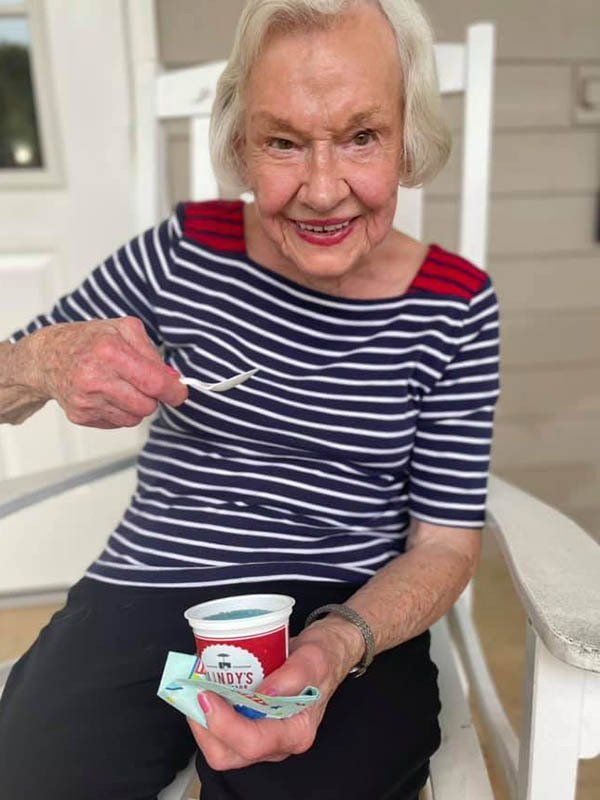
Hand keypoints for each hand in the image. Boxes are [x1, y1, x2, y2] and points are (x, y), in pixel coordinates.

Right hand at [15, 317, 186, 428]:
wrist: (46, 357)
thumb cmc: (88, 340)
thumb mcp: (124, 330)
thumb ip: (152, 354)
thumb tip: (173, 379)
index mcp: (110, 351)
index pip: (154, 382)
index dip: (174, 391)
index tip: (180, 392)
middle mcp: (95, 378)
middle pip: (147, 406)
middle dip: (152, 397)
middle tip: (142, 383)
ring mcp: (86, 400)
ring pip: (133, 418)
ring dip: (135, 405)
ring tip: (121, 387)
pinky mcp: (80, 415)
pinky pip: (117, 423)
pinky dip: (119, 411)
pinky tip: (107, 395)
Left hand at [188, 617, 363, 769]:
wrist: (328, 652)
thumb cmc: (324, 656)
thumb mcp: (313, 658)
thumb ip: (292, 676)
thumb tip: (263, 693)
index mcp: (296, 731)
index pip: (253, 743)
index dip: (224, 725)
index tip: (207, 696)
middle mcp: (279, 742)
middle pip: (229, 754)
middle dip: (204, 728)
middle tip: (195, 693)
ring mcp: (264, 735)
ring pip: (221, 746)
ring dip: (201, 721)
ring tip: (196, 689)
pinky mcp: (253, 724)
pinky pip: (224, 731)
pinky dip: (208, 713)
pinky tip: (206, 687)